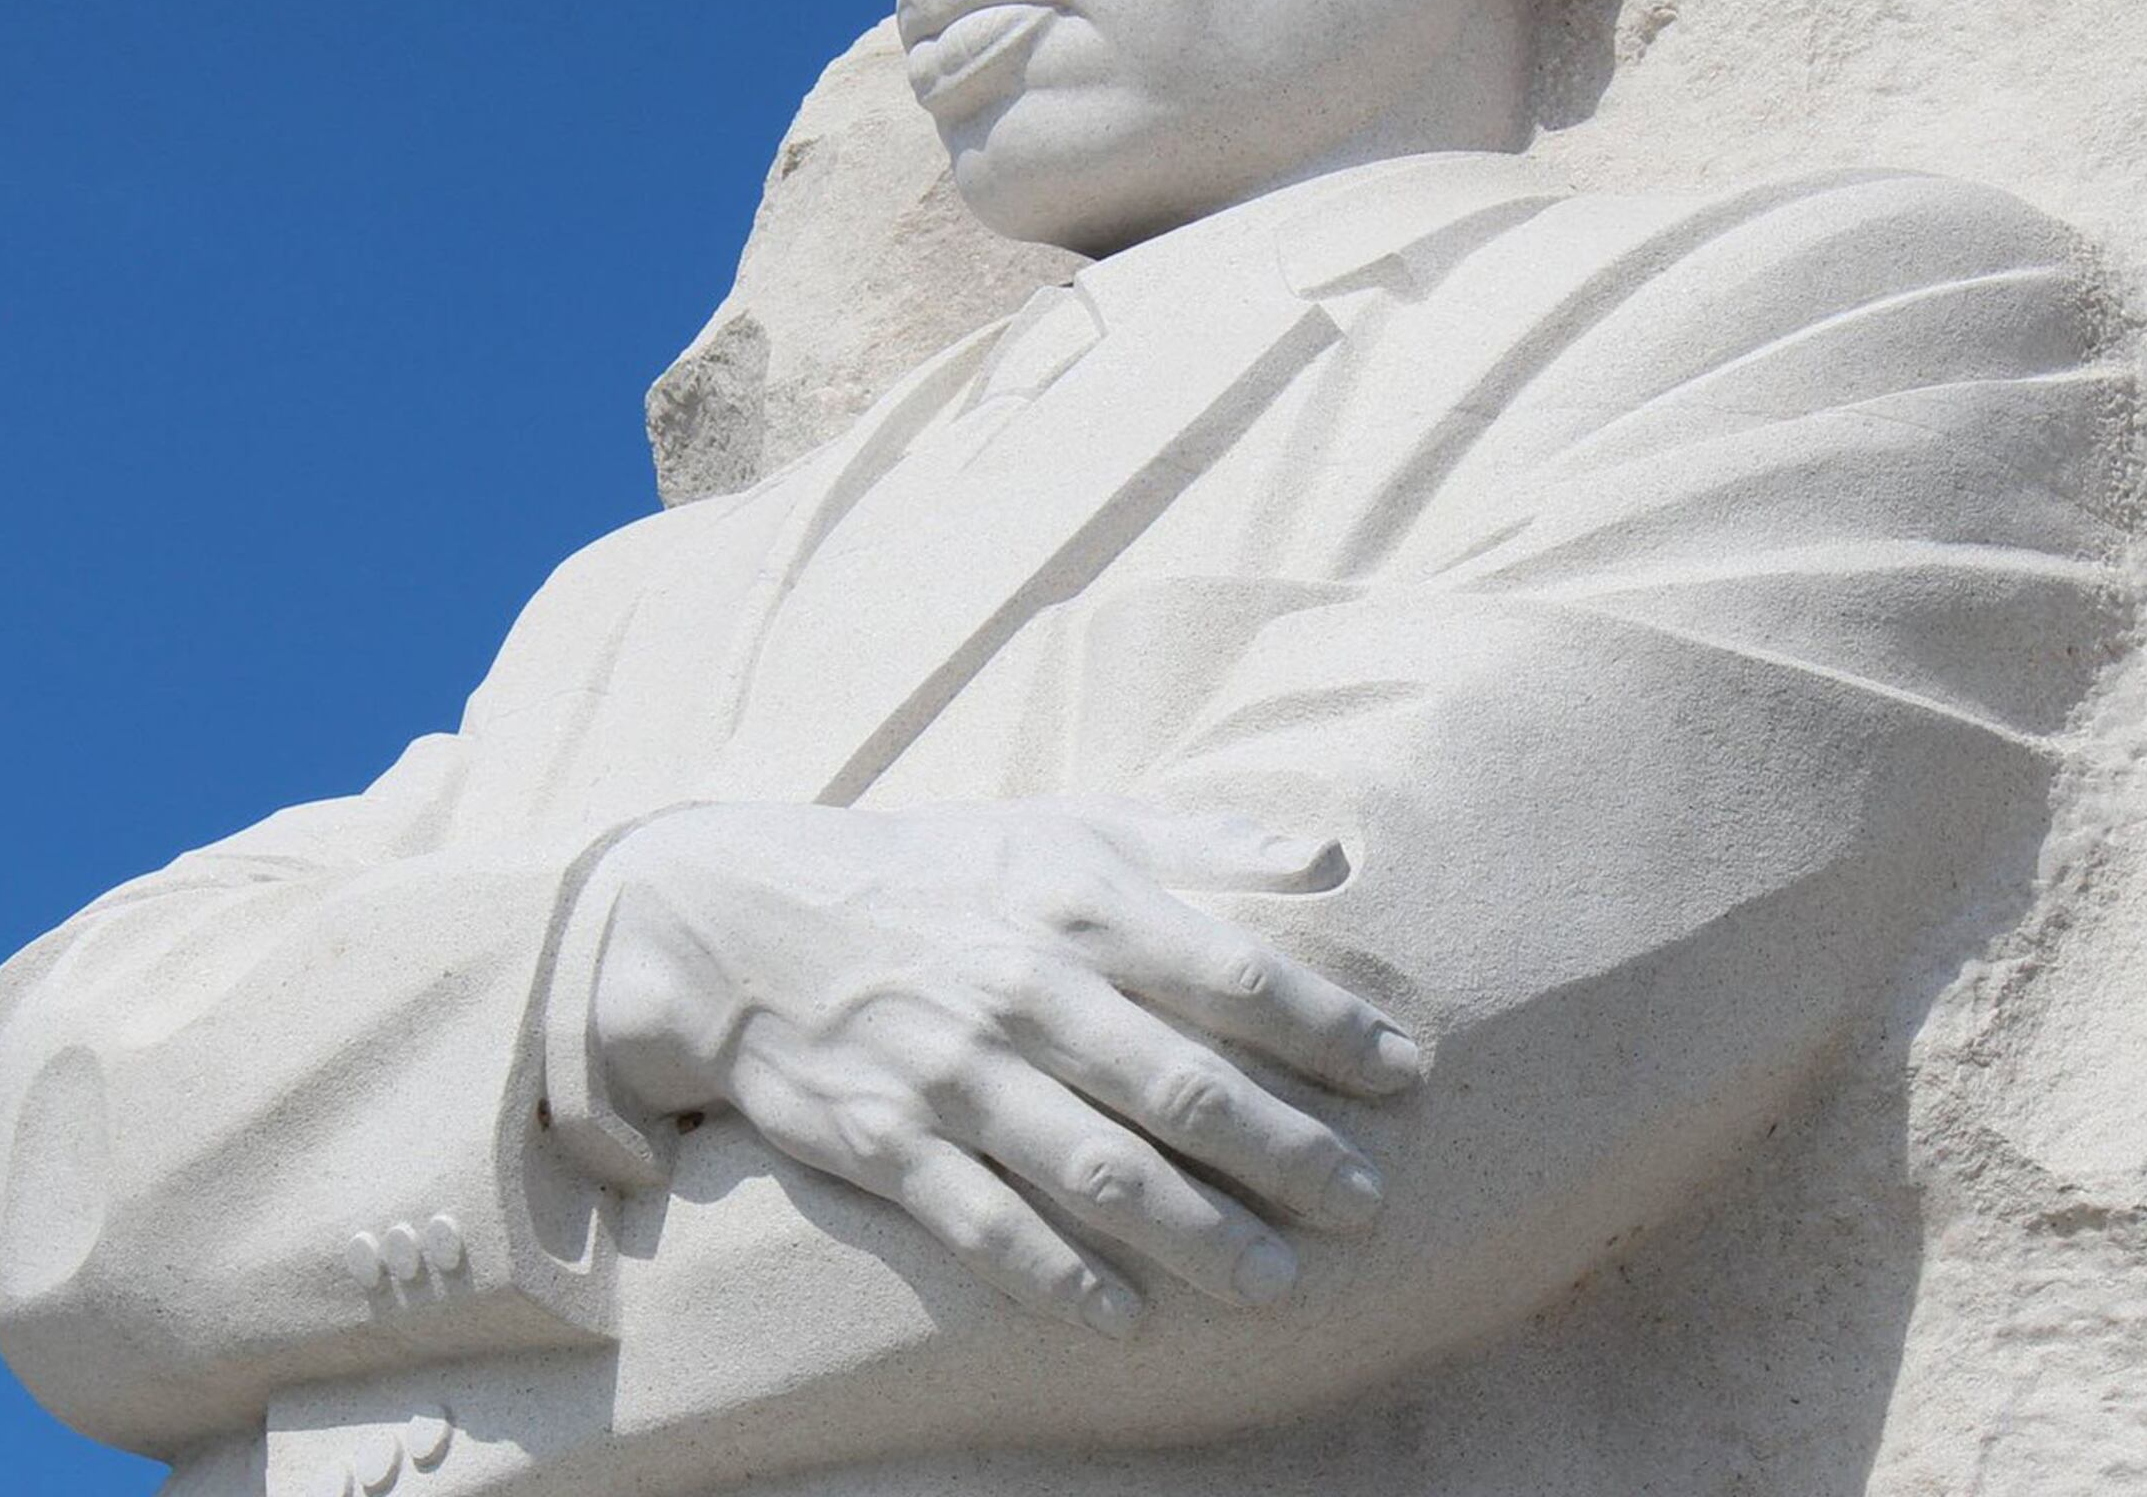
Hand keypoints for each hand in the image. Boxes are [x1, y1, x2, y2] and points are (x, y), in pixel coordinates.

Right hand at [582, 798, 1424, 1336]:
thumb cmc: (937, 872)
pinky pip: (985, 1223)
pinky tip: (1126, 1320)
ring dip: (1195, 1231)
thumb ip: (1203, 842)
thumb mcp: (1065, 827)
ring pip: (1095, 1167)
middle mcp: (1024, 989)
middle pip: (1182, 1085)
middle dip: (1286, 1150)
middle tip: (1367, 1202)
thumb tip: (1335, 854)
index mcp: (1078, 904)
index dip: (1327, 1026)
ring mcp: (953, 1073)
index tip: (1406, 1071)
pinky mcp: (886, 1142)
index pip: (1232, 972)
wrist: (740, 921)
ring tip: (1277, 1281)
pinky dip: (1057, 1275)